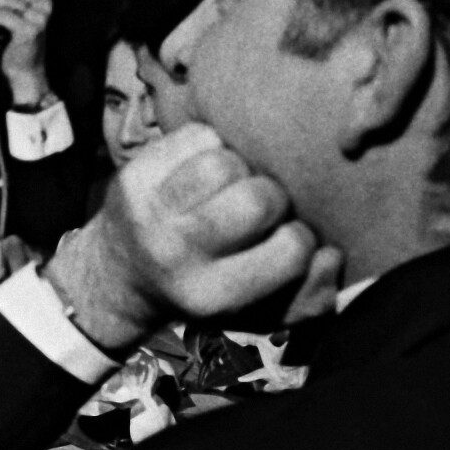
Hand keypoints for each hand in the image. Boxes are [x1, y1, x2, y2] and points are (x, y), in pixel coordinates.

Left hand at [41, 123, 337, 350]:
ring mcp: (149, 211)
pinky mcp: (132, 175)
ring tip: (232, 187)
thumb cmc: (203, 287)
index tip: (283, 238)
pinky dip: (210, 145)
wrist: (119, 275)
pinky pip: (196, 136)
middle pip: (257, 199)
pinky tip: (204, 169)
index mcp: (212, 295)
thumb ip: (308, 297)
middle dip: (272, 198)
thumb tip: (330, 255)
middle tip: (259, 209)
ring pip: (224, 163)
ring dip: (240, 169)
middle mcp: (176, 254)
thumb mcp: (254, 313)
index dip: (299, 237)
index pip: (291, 250)